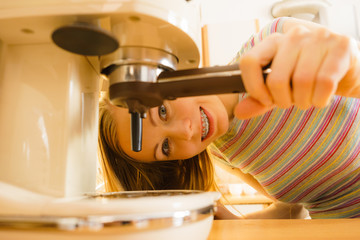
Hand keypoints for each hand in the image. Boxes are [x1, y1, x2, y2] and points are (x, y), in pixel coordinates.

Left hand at [235, 25, 359, 118]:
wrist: (348, 71)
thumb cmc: (311, 78)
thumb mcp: (282, 89)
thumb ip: (261, 100)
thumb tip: (239, 112)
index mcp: (274, 41)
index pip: (249, 62)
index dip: (253, 87)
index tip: (265, 99)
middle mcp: (294, 35)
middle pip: (276, 79)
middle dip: (283, 100)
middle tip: (292, 103)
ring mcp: (318, 38)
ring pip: (301, 81)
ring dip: (304, 101)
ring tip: (308, 100)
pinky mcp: (340, 46)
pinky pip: (324, 82)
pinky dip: (320, 99)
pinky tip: (321, 98)